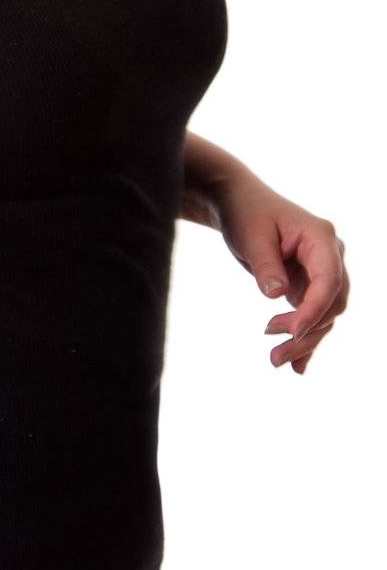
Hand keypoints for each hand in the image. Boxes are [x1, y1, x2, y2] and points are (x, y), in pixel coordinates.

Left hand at [216, 170, 348, 374]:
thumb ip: (266, 266)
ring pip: (325, 314)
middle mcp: (330, 255)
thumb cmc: (245, 213)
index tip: (291, 332)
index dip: (313, 310)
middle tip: (274, 354)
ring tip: (275, 360)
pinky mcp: (310, 284)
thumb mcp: (251, 237)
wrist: (238, 202)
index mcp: (321, 237)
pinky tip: (298, 366)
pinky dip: (306, 338)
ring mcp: (322, 271)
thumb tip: (278, 296)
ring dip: (304, 340)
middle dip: (307, 331)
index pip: (328, 280)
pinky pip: (314, 315)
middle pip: (332, 303)